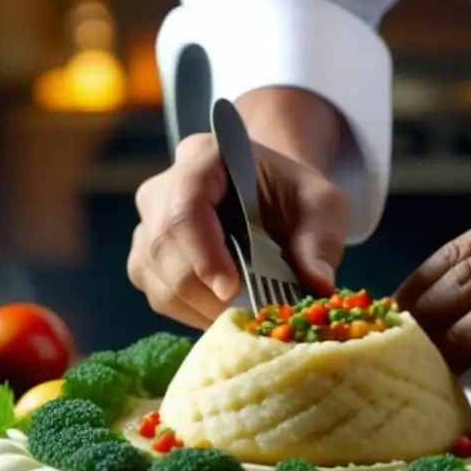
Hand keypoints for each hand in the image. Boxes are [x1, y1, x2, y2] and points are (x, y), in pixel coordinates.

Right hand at [127, 133, 347, 328]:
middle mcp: (162, 188)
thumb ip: (319, 241)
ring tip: (244, 313)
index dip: (203, 252)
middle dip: (204, 289)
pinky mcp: (147, 260)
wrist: (273, 201)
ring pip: (155, 275)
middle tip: (249, 312)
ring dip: (199, 306)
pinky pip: (158, 294)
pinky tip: (227, 313)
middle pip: (163, 245)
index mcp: (204, 157)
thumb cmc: (294, 197)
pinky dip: (192, 313)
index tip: (232, 289)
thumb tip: (318, 284)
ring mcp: (148, 225)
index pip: (185, 203)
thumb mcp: (323, 207)